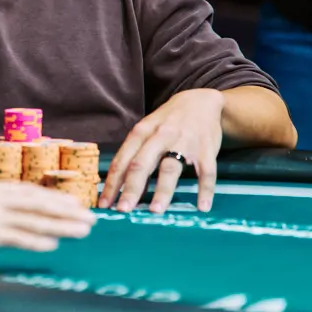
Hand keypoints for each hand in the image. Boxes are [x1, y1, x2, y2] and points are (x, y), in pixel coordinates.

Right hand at [0, 158, 94, 251]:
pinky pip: (18, 237)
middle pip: (39, 205)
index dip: (51, 197)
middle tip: (91, 218)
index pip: (28, 192)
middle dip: (66, 211)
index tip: (71, 202)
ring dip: (62, 225)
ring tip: (84, 230)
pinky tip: (54, 243)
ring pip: (36, 221)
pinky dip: (37, 240)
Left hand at [101, 89, 223, 213]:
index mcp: (141, 132)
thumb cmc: (166, 121)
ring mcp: (184, 143)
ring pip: (170, 169)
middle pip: (141, 165)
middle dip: (131, 189)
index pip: (122, 161)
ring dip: (162, 191)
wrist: (200, 101)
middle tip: (123, 210)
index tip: (104, 204)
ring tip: (155, 210)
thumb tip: (116, 183)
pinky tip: (202, 207)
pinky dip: (205, 190)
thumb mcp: (145, 129)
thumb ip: (133, 152)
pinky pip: (206, 173)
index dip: (112, 183)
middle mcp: (160, 137)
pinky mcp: (206, 150)